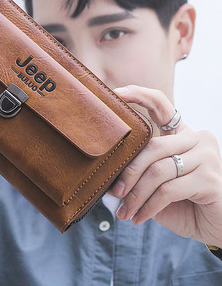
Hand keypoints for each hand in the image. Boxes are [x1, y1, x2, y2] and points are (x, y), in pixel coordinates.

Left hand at [109, 85, 221, 246]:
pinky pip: (168, 190)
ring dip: (136, 195)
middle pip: (152, 146)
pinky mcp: (210, 178)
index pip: (161, 105)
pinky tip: (138, 217)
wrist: (216, 225)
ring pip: (158, 170)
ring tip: (124, 212)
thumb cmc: (182, 201)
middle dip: (129, 172)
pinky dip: (148, 206)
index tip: (117, 92)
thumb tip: (107, 175)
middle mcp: (196, 138)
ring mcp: (207, 156)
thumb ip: (138, 173)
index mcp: (181, 133)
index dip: (139, 95)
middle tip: (114, 192)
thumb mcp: (157, 183)